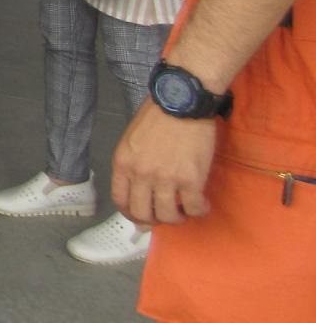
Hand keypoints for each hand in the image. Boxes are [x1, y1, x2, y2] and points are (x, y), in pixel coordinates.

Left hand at [110, 99, 216, 225]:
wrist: (182, 101)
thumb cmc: (157, 116)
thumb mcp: (132, 140)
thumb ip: (132, 164)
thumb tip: (139, 187)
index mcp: (123, 163)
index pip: (120, 200)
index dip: (131, 214)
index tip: (141, 217)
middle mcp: (141, 175)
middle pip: (142, 213)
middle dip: (153, 221)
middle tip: (164, 216)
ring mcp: (166, 179)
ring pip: (168, 215)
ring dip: (177, 218)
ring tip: (184, 211)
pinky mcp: (191, 180)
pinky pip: (194, 208)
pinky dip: (199, 211)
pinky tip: (201, 204)